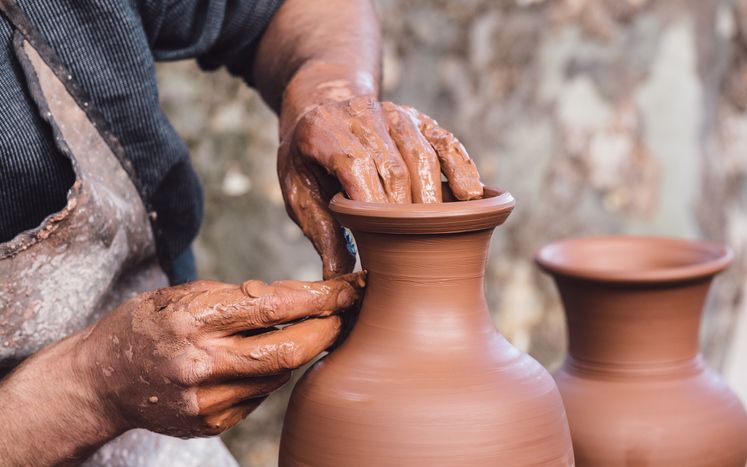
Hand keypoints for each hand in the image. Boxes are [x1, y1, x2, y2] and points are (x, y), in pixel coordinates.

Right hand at [77, 272, 364, 437]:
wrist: (102, 380)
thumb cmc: (147, 324)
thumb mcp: (184, 294)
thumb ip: (238, 297)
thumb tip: (296, 297)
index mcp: (192, 321)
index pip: (273, 307)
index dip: (321, 298)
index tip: (352, 287)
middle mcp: (200, 365)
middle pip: (289, 352)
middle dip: (329, 330)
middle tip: (349, 312)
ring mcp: (206, 401)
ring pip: (279, 376)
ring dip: (303, 351)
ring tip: (307, 328)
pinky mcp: (211, 423)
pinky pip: (261, 396)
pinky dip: (272, 374)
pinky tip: (264, 358)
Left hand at [277, 65, 482, 278]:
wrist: (320, 105)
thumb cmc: (307, 157)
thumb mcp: (297, 190)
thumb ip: (319, 229)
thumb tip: (334, 277)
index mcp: (322, 130)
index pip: (356, 166)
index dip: (373, 206)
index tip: (382, 246)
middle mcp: (361, 114)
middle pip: (394, 167)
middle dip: (407, 213)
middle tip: (415, 252)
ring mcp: (394, 113)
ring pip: (423, 155)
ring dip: (435, 197)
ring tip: (442, 234)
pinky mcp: (419, 118)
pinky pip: (446, 142)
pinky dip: (462, 169)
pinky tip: (472, 198)